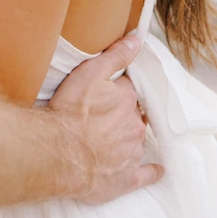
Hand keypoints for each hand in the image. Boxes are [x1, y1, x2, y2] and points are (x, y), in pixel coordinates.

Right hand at [48, 35, 161, 203]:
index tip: (111, 91)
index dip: (120, 89)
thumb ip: (115, 56)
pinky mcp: (128, 178)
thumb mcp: (89, 73)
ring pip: (137, 140)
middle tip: (108, 115)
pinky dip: (152, 171)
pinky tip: (155, 170)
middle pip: (136, 115)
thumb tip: (137, 39)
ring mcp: (133, 153)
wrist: (61, 152)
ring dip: (129, 137)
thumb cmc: (71, 112)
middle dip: (125, 113)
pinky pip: (147, 174)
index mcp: (127, 99)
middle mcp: (135, 125)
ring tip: (113, 138)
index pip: (131, 89)